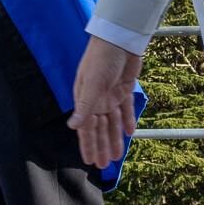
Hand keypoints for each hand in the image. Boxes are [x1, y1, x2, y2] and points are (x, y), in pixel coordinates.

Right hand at [70, 35, 143, 167]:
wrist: (120, 38)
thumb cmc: (101, 59)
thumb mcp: (92, 84)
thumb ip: (85, 107)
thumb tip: (73, 126)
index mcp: (86, 100)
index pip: (87, 128)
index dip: (88, 145)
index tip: (90, 162)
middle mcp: (97, 100)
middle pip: (100, 129)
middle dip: (102, 146)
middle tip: (105, 165)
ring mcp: (111, 95)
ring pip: (113, 122)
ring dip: (115, 138)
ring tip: (117, 155)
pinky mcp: (124, 89)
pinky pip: (126, 108)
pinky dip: (128, 120)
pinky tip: (130, 132)